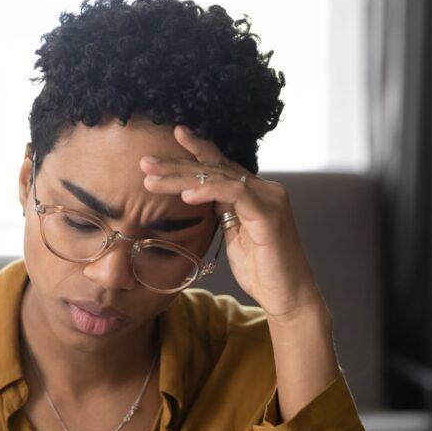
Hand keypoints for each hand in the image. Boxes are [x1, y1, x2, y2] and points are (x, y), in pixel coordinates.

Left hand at [140, 125, 324, 324]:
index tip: (174, 134)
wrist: (286, 296)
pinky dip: (209, 191)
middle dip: (177, 164)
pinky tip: (186, 195)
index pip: (221, 164)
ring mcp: (269, 199)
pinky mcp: (269, 214)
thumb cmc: (260, 270)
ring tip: (152, 181)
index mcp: (254, 192)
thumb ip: (221, 211)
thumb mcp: (232, 235)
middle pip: (214, 168)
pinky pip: (235, 193)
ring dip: (182, 177)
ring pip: (219, 177)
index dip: (198, 147)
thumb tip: (196, 194)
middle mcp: (264, 189)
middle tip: (145, 163)